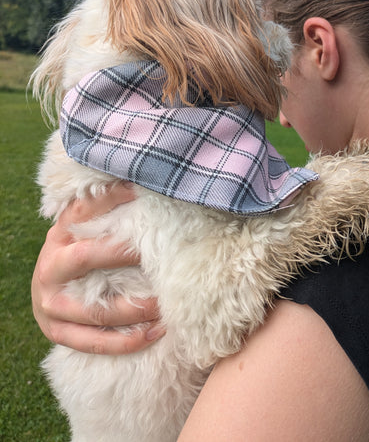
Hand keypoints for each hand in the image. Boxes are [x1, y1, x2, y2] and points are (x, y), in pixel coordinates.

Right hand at [32, 183, 164, 354]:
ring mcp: (50, 305)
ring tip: (166, 303)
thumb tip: (145, 183)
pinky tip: (156, 333)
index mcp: (58, 237)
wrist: (46, 292)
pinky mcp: (57, 333)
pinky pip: (95, 342)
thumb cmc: (77, 254)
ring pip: (96, 310)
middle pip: (87, 257)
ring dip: (135, 308)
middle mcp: (50, 269)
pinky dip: (127, 341)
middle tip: (160, 252)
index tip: (141, 190)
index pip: (82, 211)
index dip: (111, 198)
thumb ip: (106, 213)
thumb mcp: (82, 230)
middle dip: (123, 253)